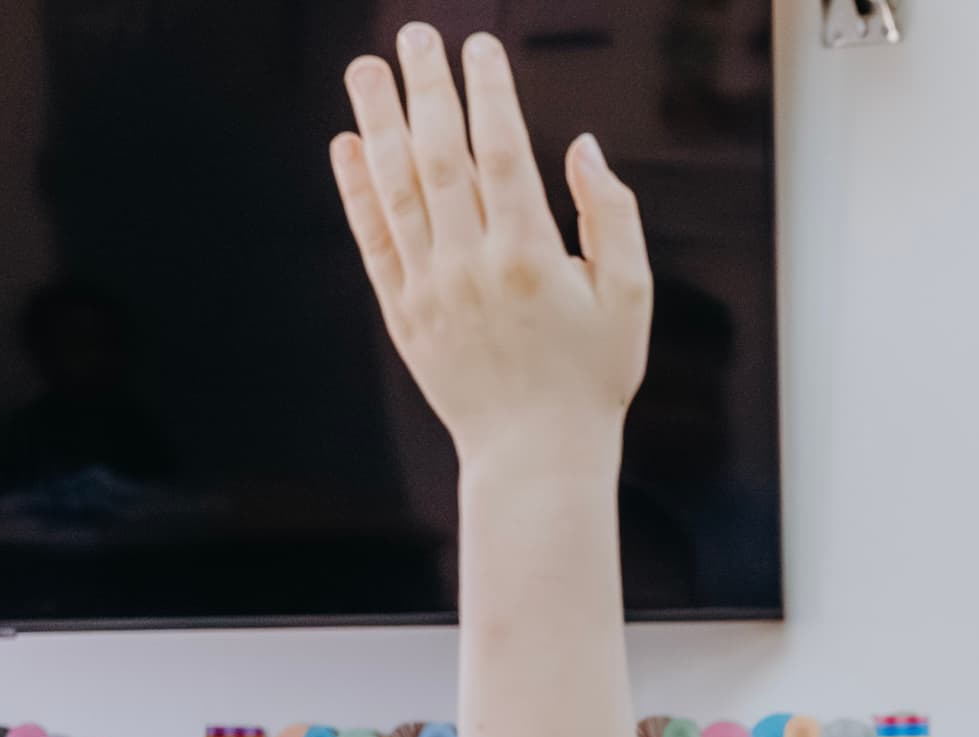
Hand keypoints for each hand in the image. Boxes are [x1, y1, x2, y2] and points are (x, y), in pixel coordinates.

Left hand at [331, 26, 649, 470]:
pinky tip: (347, 144)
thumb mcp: (630, 298)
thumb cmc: (593, 375)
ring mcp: (430, 287)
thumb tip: (584, 148)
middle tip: (415, 35)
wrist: (538, 453)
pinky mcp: (403, 311)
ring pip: (396, 188)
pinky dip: (356, 190)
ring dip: (378, 122)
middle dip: (427, 89)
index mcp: (532, 257)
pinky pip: (373, 239)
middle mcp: (472, 266)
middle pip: (441, 157)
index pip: (503, 153)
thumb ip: (612, 218)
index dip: (489, 93)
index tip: (480, 46)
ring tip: (366, 69)